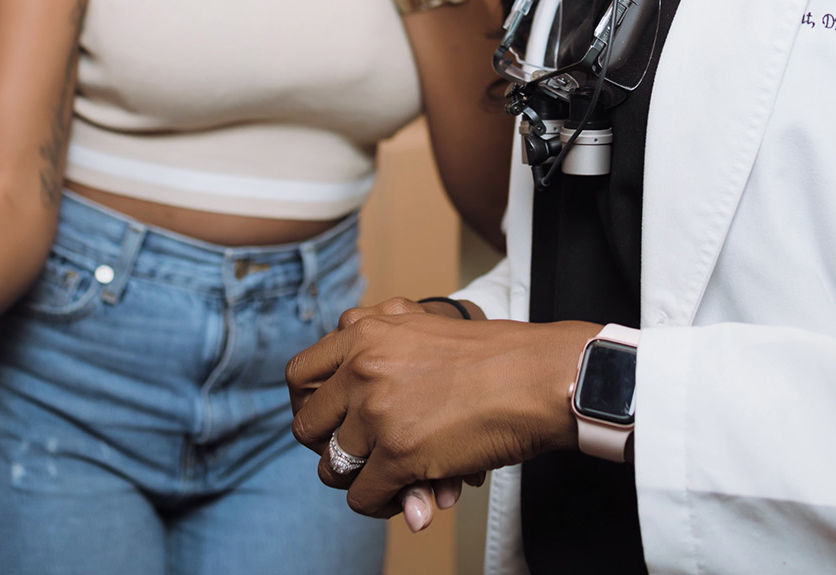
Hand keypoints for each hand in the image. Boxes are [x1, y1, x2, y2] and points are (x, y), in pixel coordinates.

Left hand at [287, 299, 597, 520]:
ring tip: (391, 480)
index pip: (299, 375)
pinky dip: (383, 505)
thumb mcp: (420, 332)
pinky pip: (363, 497)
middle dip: (329, 450)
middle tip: (360, 458)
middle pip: (306, 425)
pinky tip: (412, 496)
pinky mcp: (397, 451)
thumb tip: (359, 408)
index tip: (333, 425)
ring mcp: (376, 408)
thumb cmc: (491, 358)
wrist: (536, 376)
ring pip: (332, 468)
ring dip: (361, 480)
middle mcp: (361, 363)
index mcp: (362, 330)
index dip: (312, 408)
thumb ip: (382, 367)